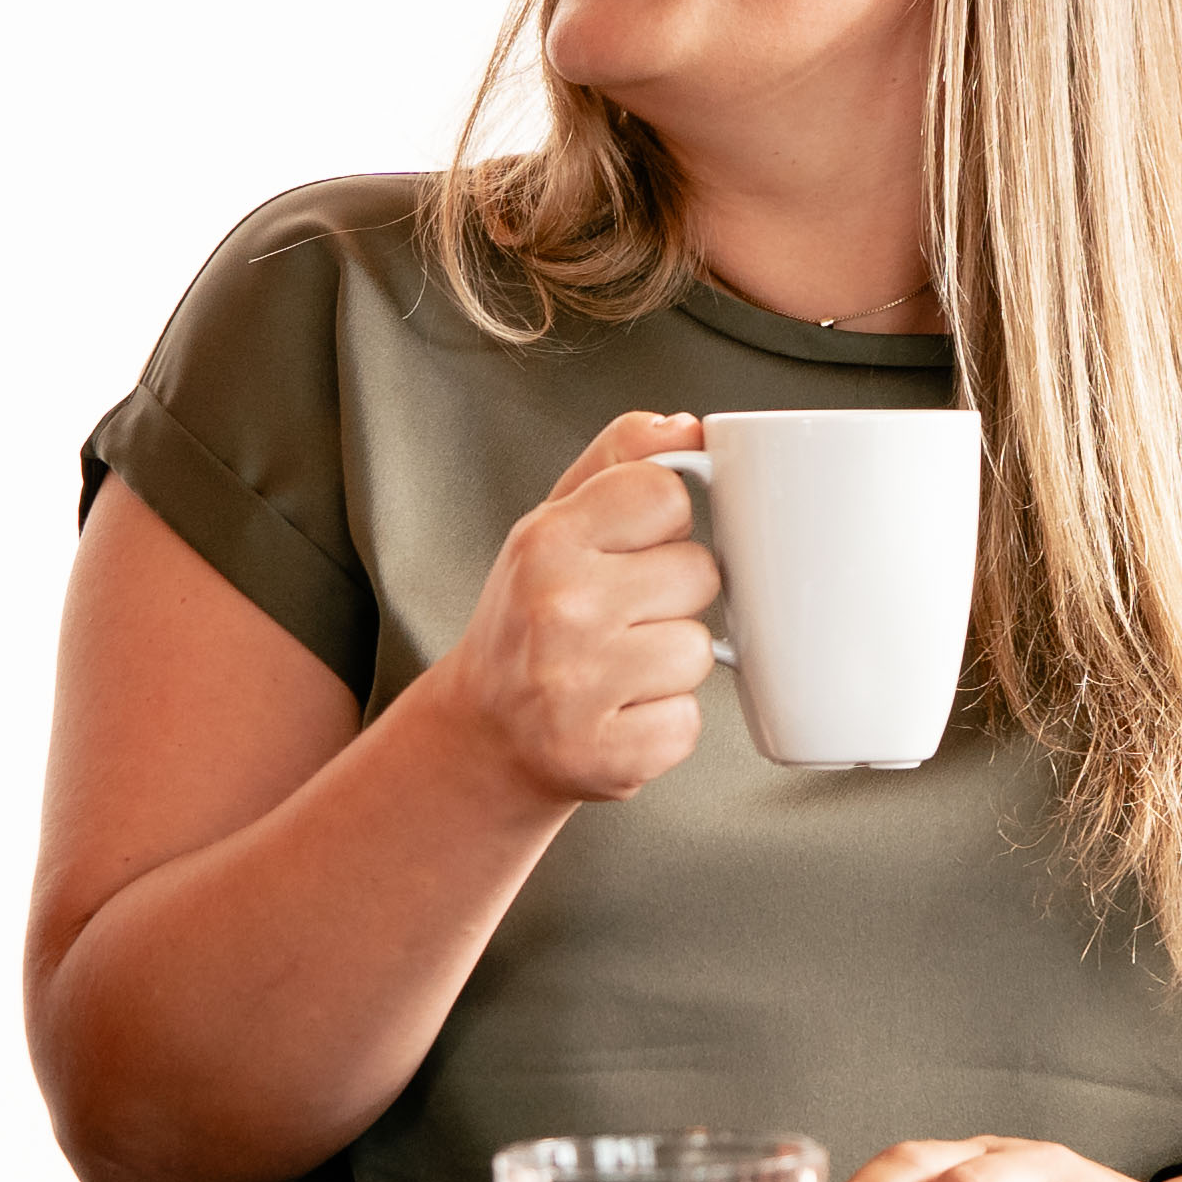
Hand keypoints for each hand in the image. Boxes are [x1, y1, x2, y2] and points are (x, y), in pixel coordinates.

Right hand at [425, 413, 718, 809]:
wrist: (482, 734)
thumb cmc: (528, 620)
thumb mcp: (554, 525)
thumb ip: (621, 461)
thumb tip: (689, 426)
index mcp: (546, 540)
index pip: (666, 492)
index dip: (664, 523)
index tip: (633, 549)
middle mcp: (557, 609)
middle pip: (699, 573)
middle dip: (671, 597)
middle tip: (620, 618)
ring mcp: (577, 687)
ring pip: (699, 650)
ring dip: (670, 665)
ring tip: (618, 670)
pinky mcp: (604, 756)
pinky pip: (689, 723)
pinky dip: (662, 724)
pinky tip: (618, 714)